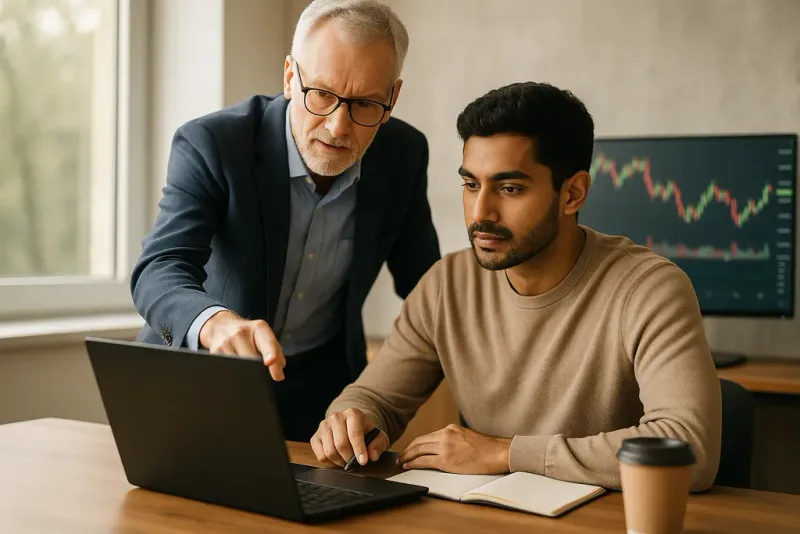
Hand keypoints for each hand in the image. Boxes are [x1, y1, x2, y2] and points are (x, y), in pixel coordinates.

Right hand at [199, 310, 285, 380]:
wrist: (221, 325)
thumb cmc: (248, 334)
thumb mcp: (265, 337)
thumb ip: (277, 353)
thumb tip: (278, 374)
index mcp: (259, 328)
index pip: (266, 342)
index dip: (270, 353)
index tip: (270, 362)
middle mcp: (241, 333)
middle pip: (252, 358)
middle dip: (258, 370)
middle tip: (260, 374)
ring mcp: (226, 342)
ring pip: (238, 366)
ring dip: (244, 373)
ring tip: (246, 369)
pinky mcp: (214, 352)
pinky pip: (227, 368)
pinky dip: (233, 373)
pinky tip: (234, 368)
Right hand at [311, 408, 389, 468]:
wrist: (351, 425)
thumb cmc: (365, 432)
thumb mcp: (377, 436)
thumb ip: (378, 444)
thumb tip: (372, 455)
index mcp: (352, 413)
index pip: (354, 433)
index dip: (359, 449)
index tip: (363, 461)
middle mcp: (336, 417)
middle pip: (340, 444)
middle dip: (349, 458)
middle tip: (355, 463)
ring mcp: (324, 426)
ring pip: (329, 451)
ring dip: (340, 461)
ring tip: (347, 460)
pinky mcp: (315, 437)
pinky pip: (320, 455)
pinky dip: (330, 463)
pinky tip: (337, 460)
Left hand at [397, 424, 511, 474]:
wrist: (497, 453)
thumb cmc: (486, 448)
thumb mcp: (465, 437)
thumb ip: (453, 439)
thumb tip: (442, 448)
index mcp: (450, 429)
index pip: (426, 436)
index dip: (415, 444)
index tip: (409, 449)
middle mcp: (445, 435)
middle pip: (419, 442)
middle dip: (408, 450)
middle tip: (401, 456)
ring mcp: (445, 447)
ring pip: (419, 450)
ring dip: (407, 457)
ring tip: (401, 462)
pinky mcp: (446, 460)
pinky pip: (424, 461)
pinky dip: (413, 463)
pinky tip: (408, 466)